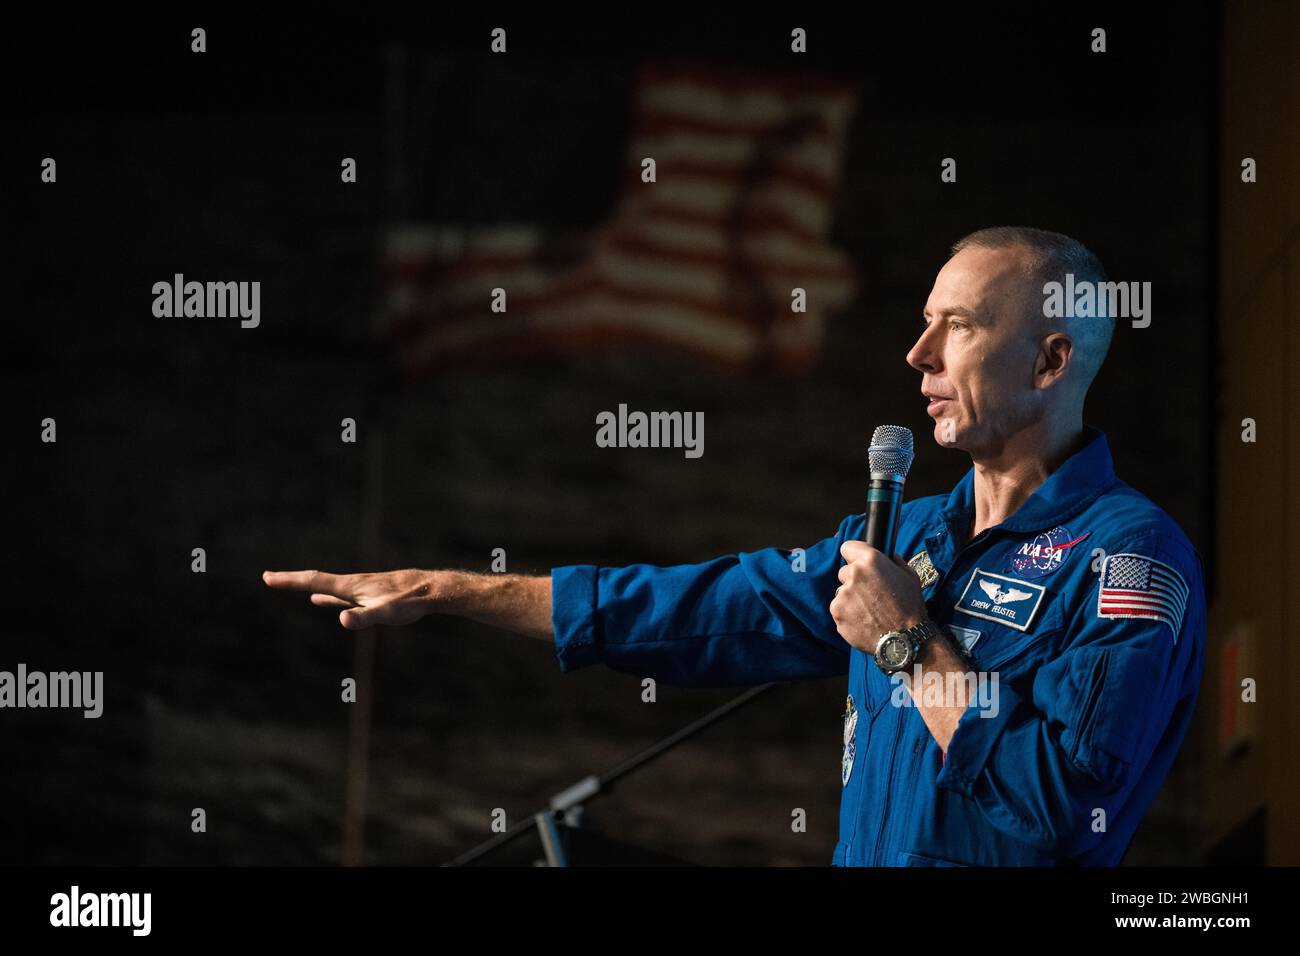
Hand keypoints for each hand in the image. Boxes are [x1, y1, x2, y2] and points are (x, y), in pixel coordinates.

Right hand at [262, 568, 440, 629]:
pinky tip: (321, 600)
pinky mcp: (368, 595)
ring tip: (290, 585)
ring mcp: (359, 589)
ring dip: (305, 585)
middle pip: (314, 580)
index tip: (267, 577)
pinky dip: (325, 596)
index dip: (289, 580)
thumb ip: (364, 617)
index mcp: (350, 586)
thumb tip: (343, 619)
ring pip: (326, 586)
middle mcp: (352, 584)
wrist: (431, 590)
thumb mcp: (386, 613)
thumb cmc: (410, 602)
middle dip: (290, 580)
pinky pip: (339, 595)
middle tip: (268, 578)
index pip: (313, 581)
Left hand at [830, 541, 927, 654]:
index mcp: (871, 560)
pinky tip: (864, 621)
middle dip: (854, 581)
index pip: (848, 547)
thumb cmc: (910, 607)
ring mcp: (843, 594)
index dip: (853, 555)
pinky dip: (847, 614)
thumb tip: (887, 554)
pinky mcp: (837, 612)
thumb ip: (894, 561)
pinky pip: (839, 609)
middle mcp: (854, 574)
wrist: (904, 639)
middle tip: (870, 594)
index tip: (857, 562)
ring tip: (870, 611)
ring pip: (842, 592)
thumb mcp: (909, 576)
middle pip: (845, 572)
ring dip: (851, 599)